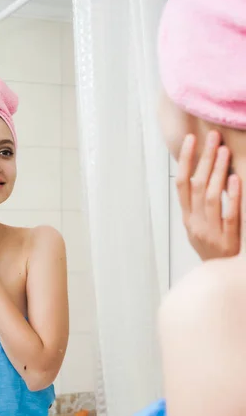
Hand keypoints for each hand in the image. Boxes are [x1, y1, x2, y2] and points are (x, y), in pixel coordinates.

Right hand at [177, 131, 240, 260]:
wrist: (219, 278)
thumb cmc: (211, 250)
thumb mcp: (198, 227)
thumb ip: (197, 205)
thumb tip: (200, 175)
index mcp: (188, 218)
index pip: (182, 185)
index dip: (186, 161)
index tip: (191, 139)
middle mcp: (196, 224)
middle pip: (197, 186)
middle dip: (204, 159)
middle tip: (213, 137)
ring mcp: (210, 232)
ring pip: (211, 198)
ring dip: (217, 172)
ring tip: (224, 151)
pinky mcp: (227, 241)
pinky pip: (228, 216)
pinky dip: (231, 197)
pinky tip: (234, 179)